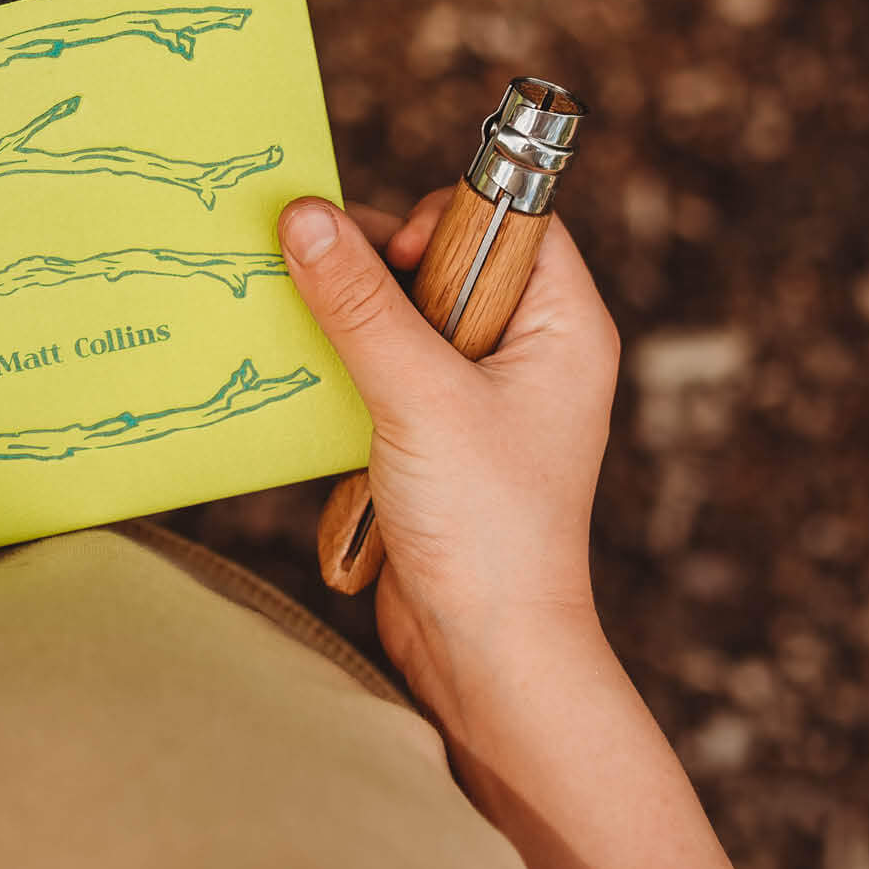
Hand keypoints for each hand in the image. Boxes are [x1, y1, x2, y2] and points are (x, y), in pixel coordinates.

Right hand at [277, 189, 620, 698]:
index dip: (446, 218)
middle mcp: (531, 350)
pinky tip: (317, 382)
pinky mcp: (440, 433)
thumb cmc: (486, 527)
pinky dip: (349, 365)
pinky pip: (388, 365)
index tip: (391, 256)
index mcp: (563, 325)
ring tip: (314, 334)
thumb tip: (305, 215)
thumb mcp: (417, 397)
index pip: (512, 220)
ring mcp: (484, 394)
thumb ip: (360, 304)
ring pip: (408, 313)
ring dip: (356, 320)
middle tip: (335, 297)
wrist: (488, 653)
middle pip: (448, 258)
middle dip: (382, 268)